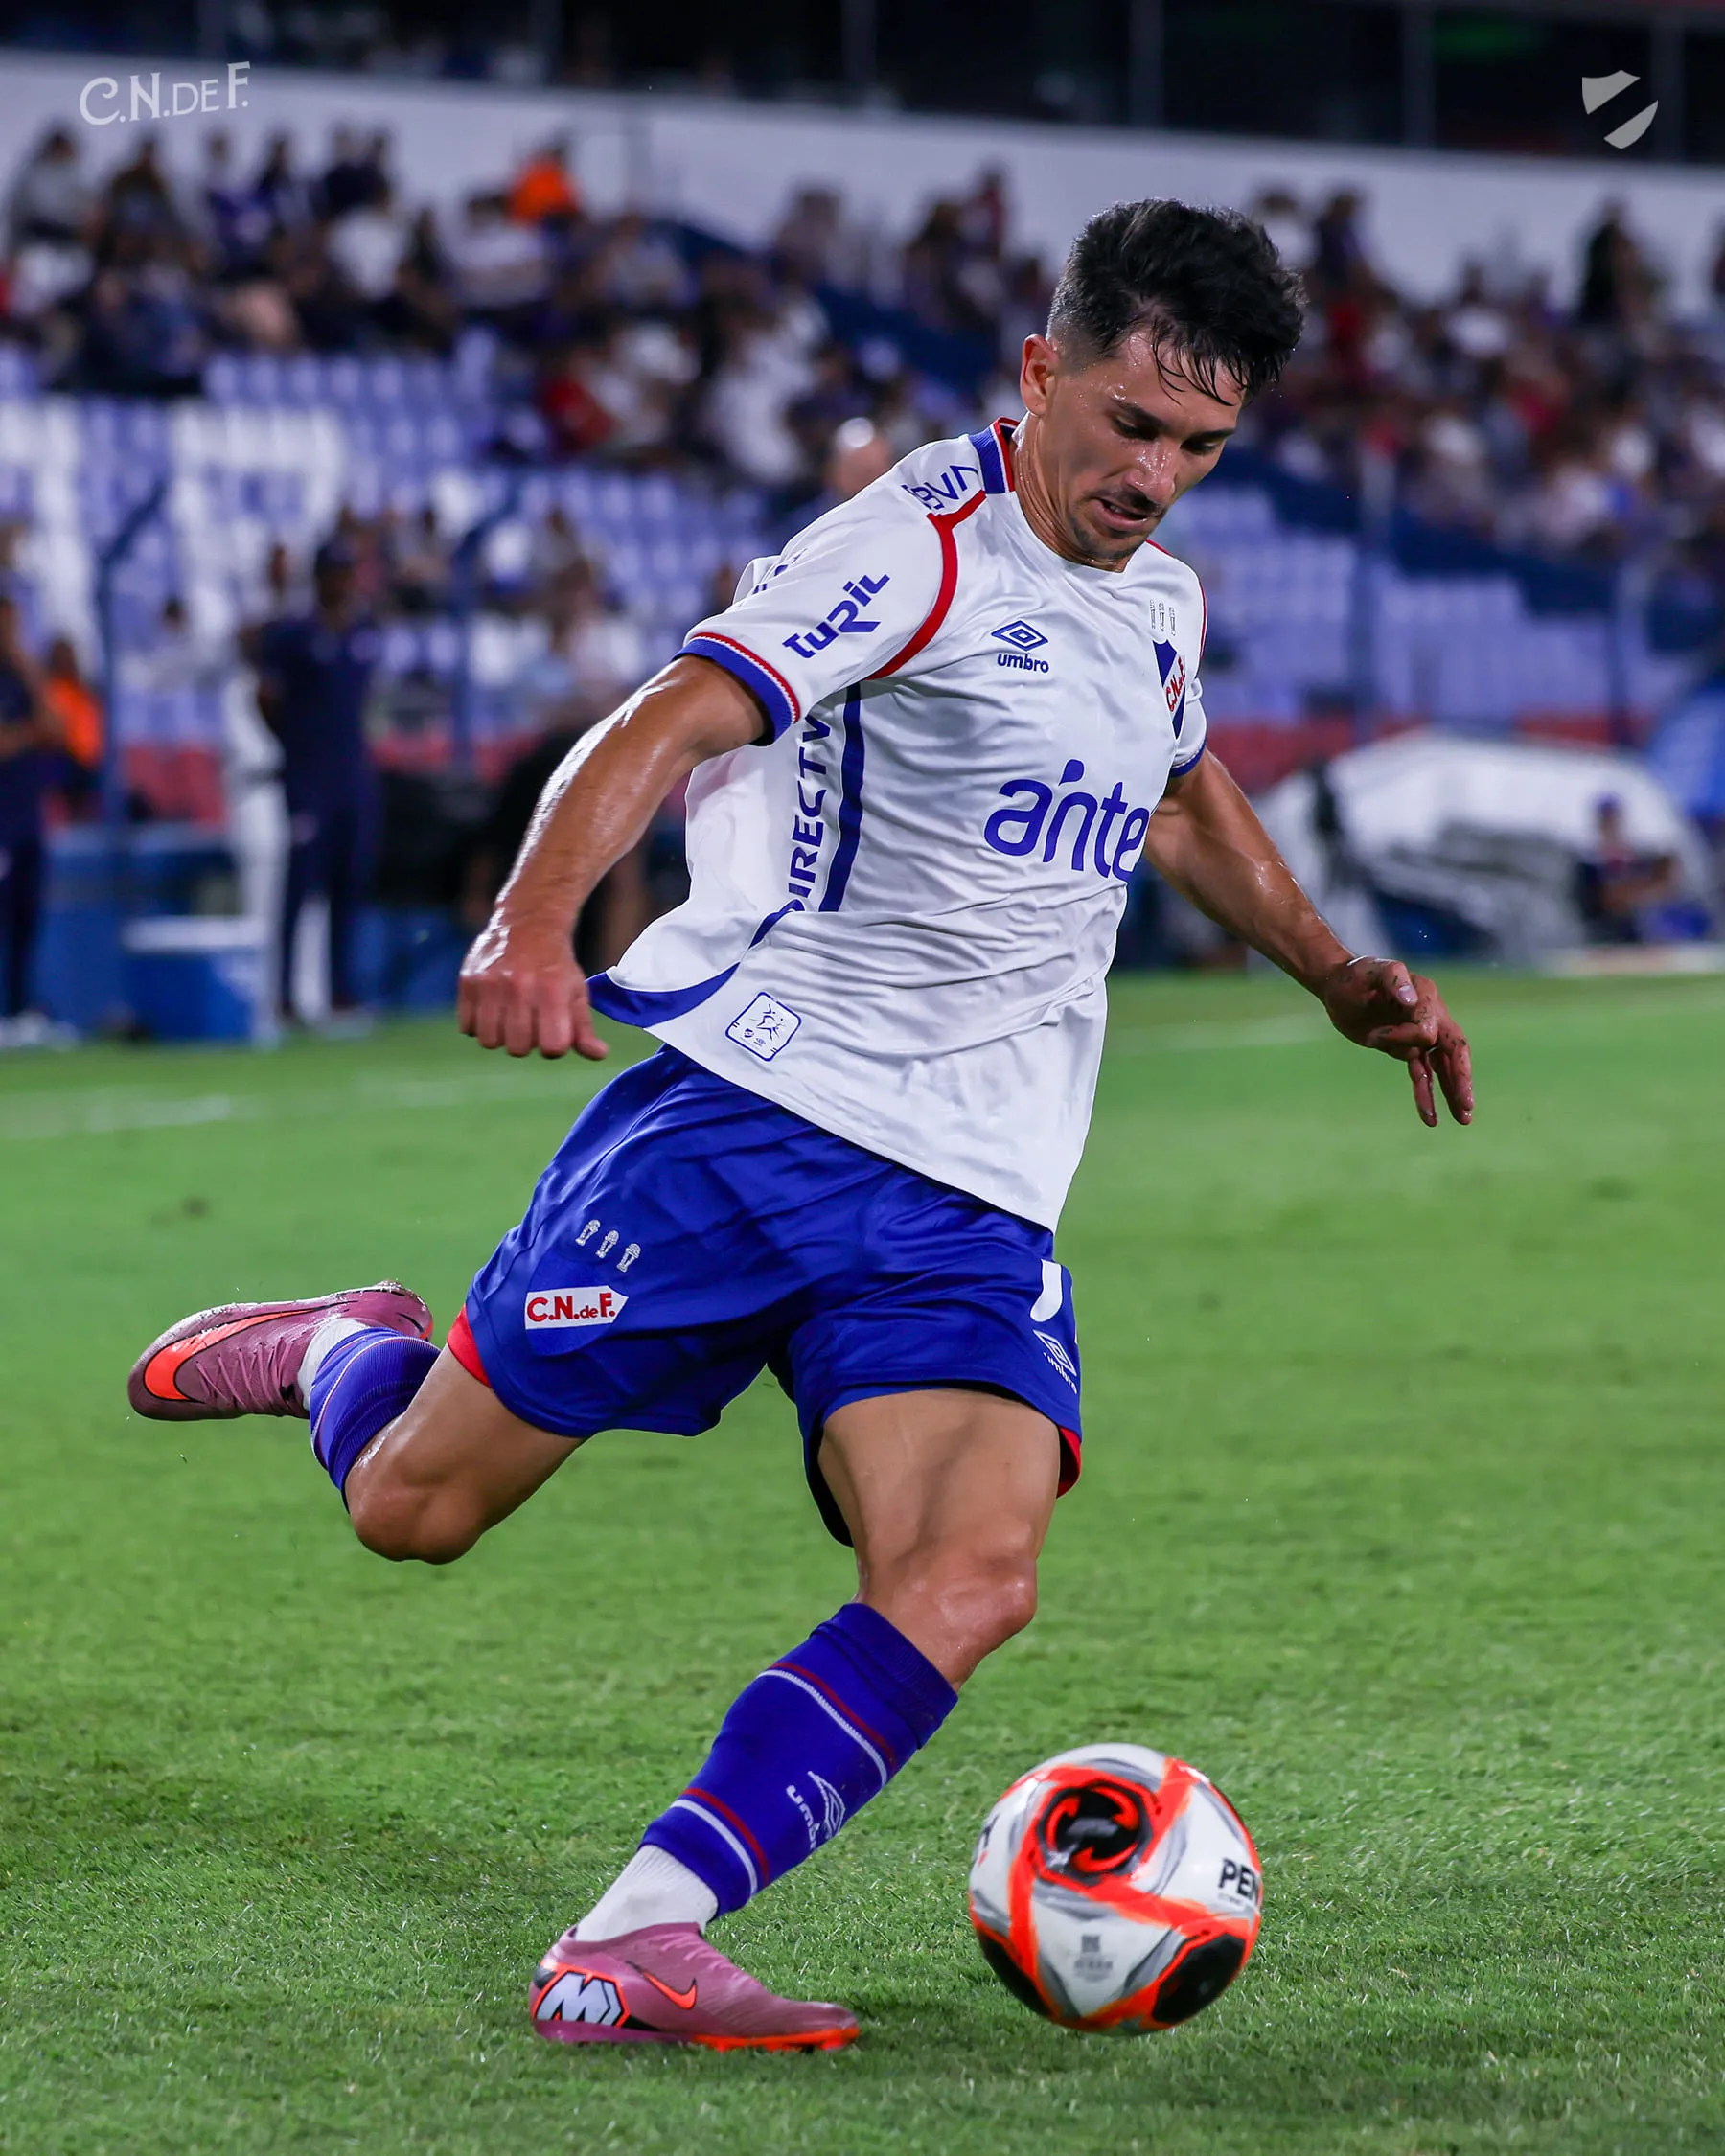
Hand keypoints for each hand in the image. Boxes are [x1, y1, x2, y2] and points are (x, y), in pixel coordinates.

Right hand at [456, 912, 607, 1060]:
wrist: (527, 922)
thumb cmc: (556, 964)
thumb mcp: (576, 991)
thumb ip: (584, 1027)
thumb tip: (598, 1054)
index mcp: (552, 991)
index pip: (552, 1047)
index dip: (554, 1046)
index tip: (553, 1031)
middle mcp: (520, 986)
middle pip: (518, 1048)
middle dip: (526, 1043)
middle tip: (530, 1023)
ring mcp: (490, 983)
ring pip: (489, 1041)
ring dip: (500, 1036)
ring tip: (509, 1018)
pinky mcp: (468, 981)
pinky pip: (467, 1027)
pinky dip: (478, 1026)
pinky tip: (492, 1010)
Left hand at [1319, 956, 1472, 1127]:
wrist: (1337, 987)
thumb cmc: (1355, 975)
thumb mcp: (1372, 971)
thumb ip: (1394, 980)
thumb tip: (1410, 1000)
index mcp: (1426, 997)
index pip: (1428, 1029)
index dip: (1404, 1037)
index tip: (1375, 1034)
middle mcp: (1430, 1016)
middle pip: (1454, 1051)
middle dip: (1461, 1078)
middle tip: (1467, 1106)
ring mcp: (1419, 1035)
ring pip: (1442, 1068)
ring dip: (1451, 1093)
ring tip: (1463, 1119)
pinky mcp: (1404, 1048)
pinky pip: (1422, 1075)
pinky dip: (1426, 1095)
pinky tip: (1431, 1118)